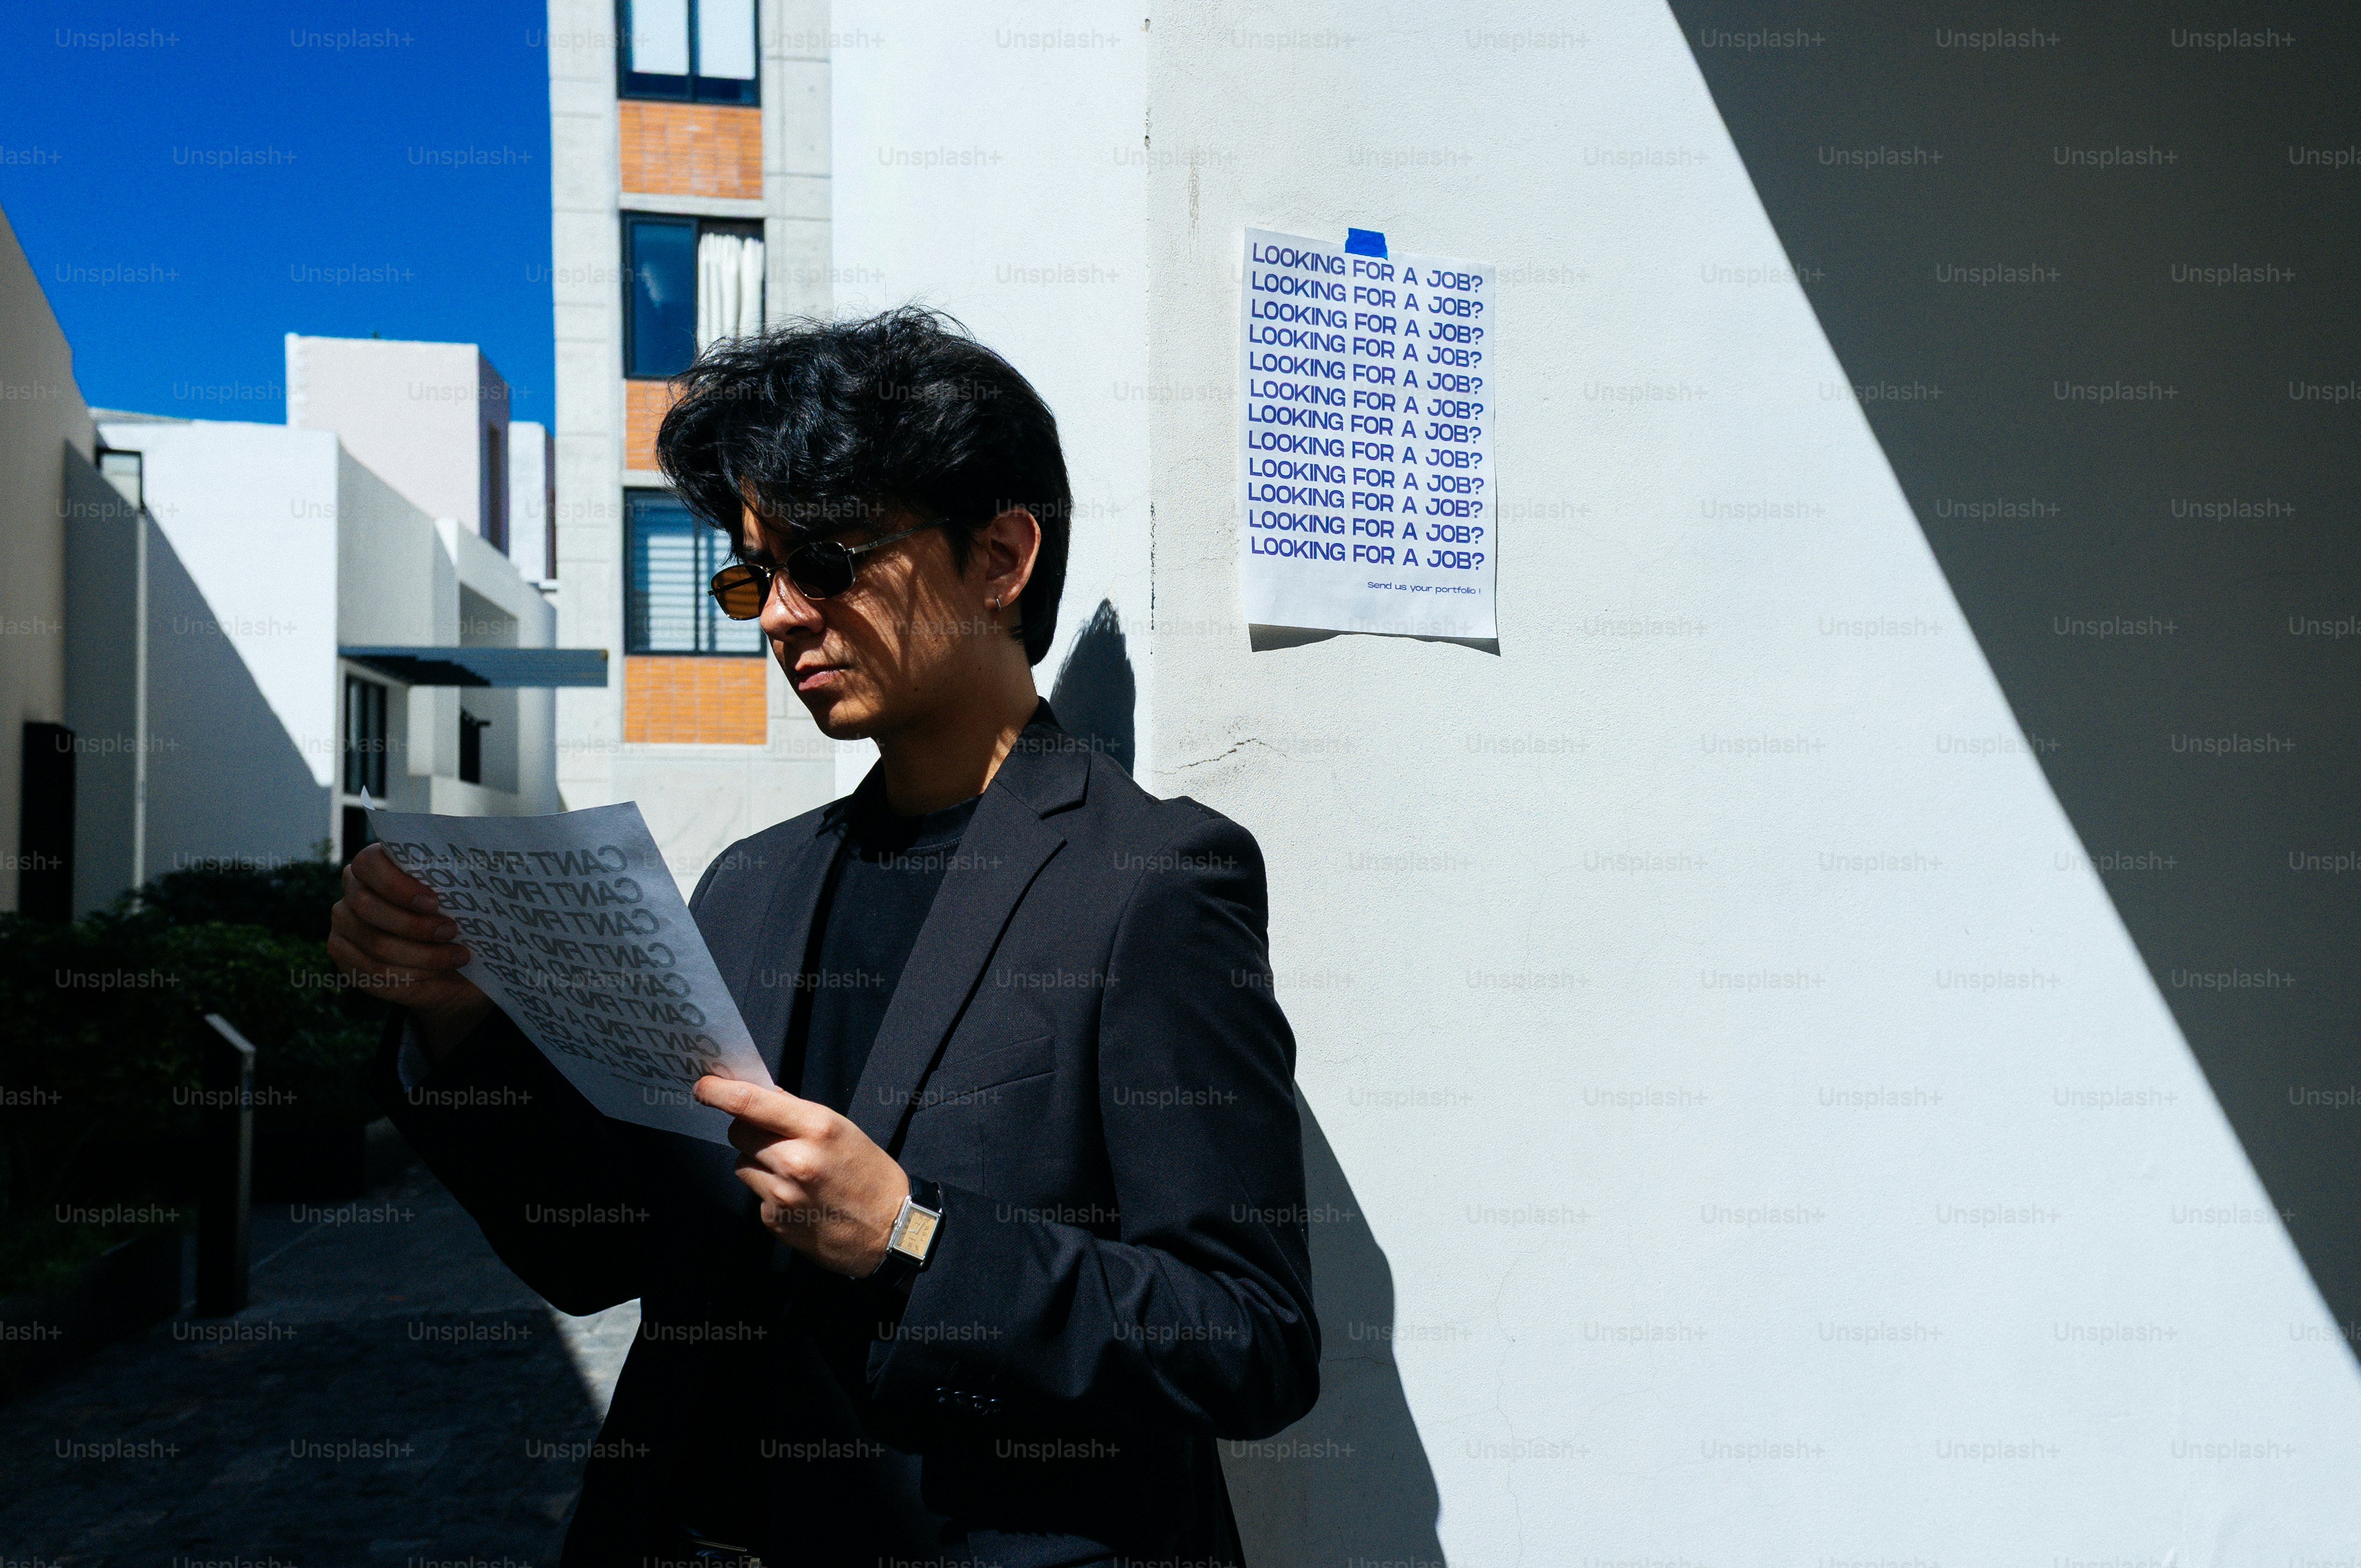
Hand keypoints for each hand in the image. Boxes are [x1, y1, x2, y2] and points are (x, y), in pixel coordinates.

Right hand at [326, 843, 493, 1060]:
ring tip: (457, 955)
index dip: (397, 885)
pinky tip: (436, 973)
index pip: (368, 863)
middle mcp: (352, 891)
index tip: (434, 902)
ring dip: (421, 954)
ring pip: (375, 943)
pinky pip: (372, 972)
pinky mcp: (345, 958)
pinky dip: (410, 974)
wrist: (454, 963)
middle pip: (367, 906)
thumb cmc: (459, 917)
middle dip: (414, 924)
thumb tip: (474, 869)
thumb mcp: (461, 895)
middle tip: (451, 930)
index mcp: (374, 864)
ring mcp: (343, 926)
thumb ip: (452, 880)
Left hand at [695, 1076, 910, 1276]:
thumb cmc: (870, 1174)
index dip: (718, 1091)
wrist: (892, 1231)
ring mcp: (781, 1195)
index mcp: (816, 1128)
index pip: (750, 1103)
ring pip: (741, 1163)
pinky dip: (769, 1191)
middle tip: (769, 1134)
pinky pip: (756, 1194)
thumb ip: (798, 1113)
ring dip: (757, 1161)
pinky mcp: (774, 1221)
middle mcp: (795, 1161)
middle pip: (738, 1131)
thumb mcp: (842, 1129)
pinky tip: (799, 1198)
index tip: (704, 1086)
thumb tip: (760, 1094)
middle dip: (746, 1127)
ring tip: (792, 1171)